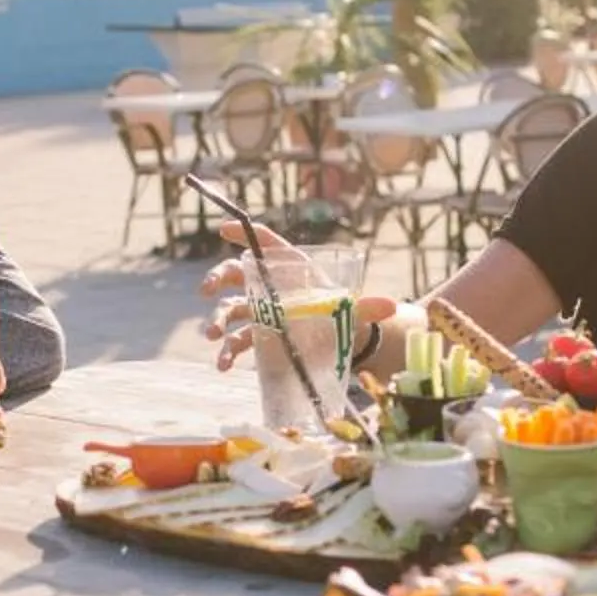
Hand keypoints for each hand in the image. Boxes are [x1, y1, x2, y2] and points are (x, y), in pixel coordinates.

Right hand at [199, 227, 398, 372]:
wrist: (341, 342)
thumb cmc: (345, 313)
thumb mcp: (356, 309)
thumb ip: (369, 307)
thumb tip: (391, 306)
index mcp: (292, 268)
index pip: (267, 244)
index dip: (245, 234)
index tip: (224, 230)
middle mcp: (271, 286)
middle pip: (236, 274)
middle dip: (216, 278)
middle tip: (206, 290)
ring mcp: (261, 312)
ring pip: (231, 309)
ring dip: (217, 321)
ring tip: (211, 337)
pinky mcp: (259, 337)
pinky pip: (237, 342)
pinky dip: (227, 353)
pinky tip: (223, 365)